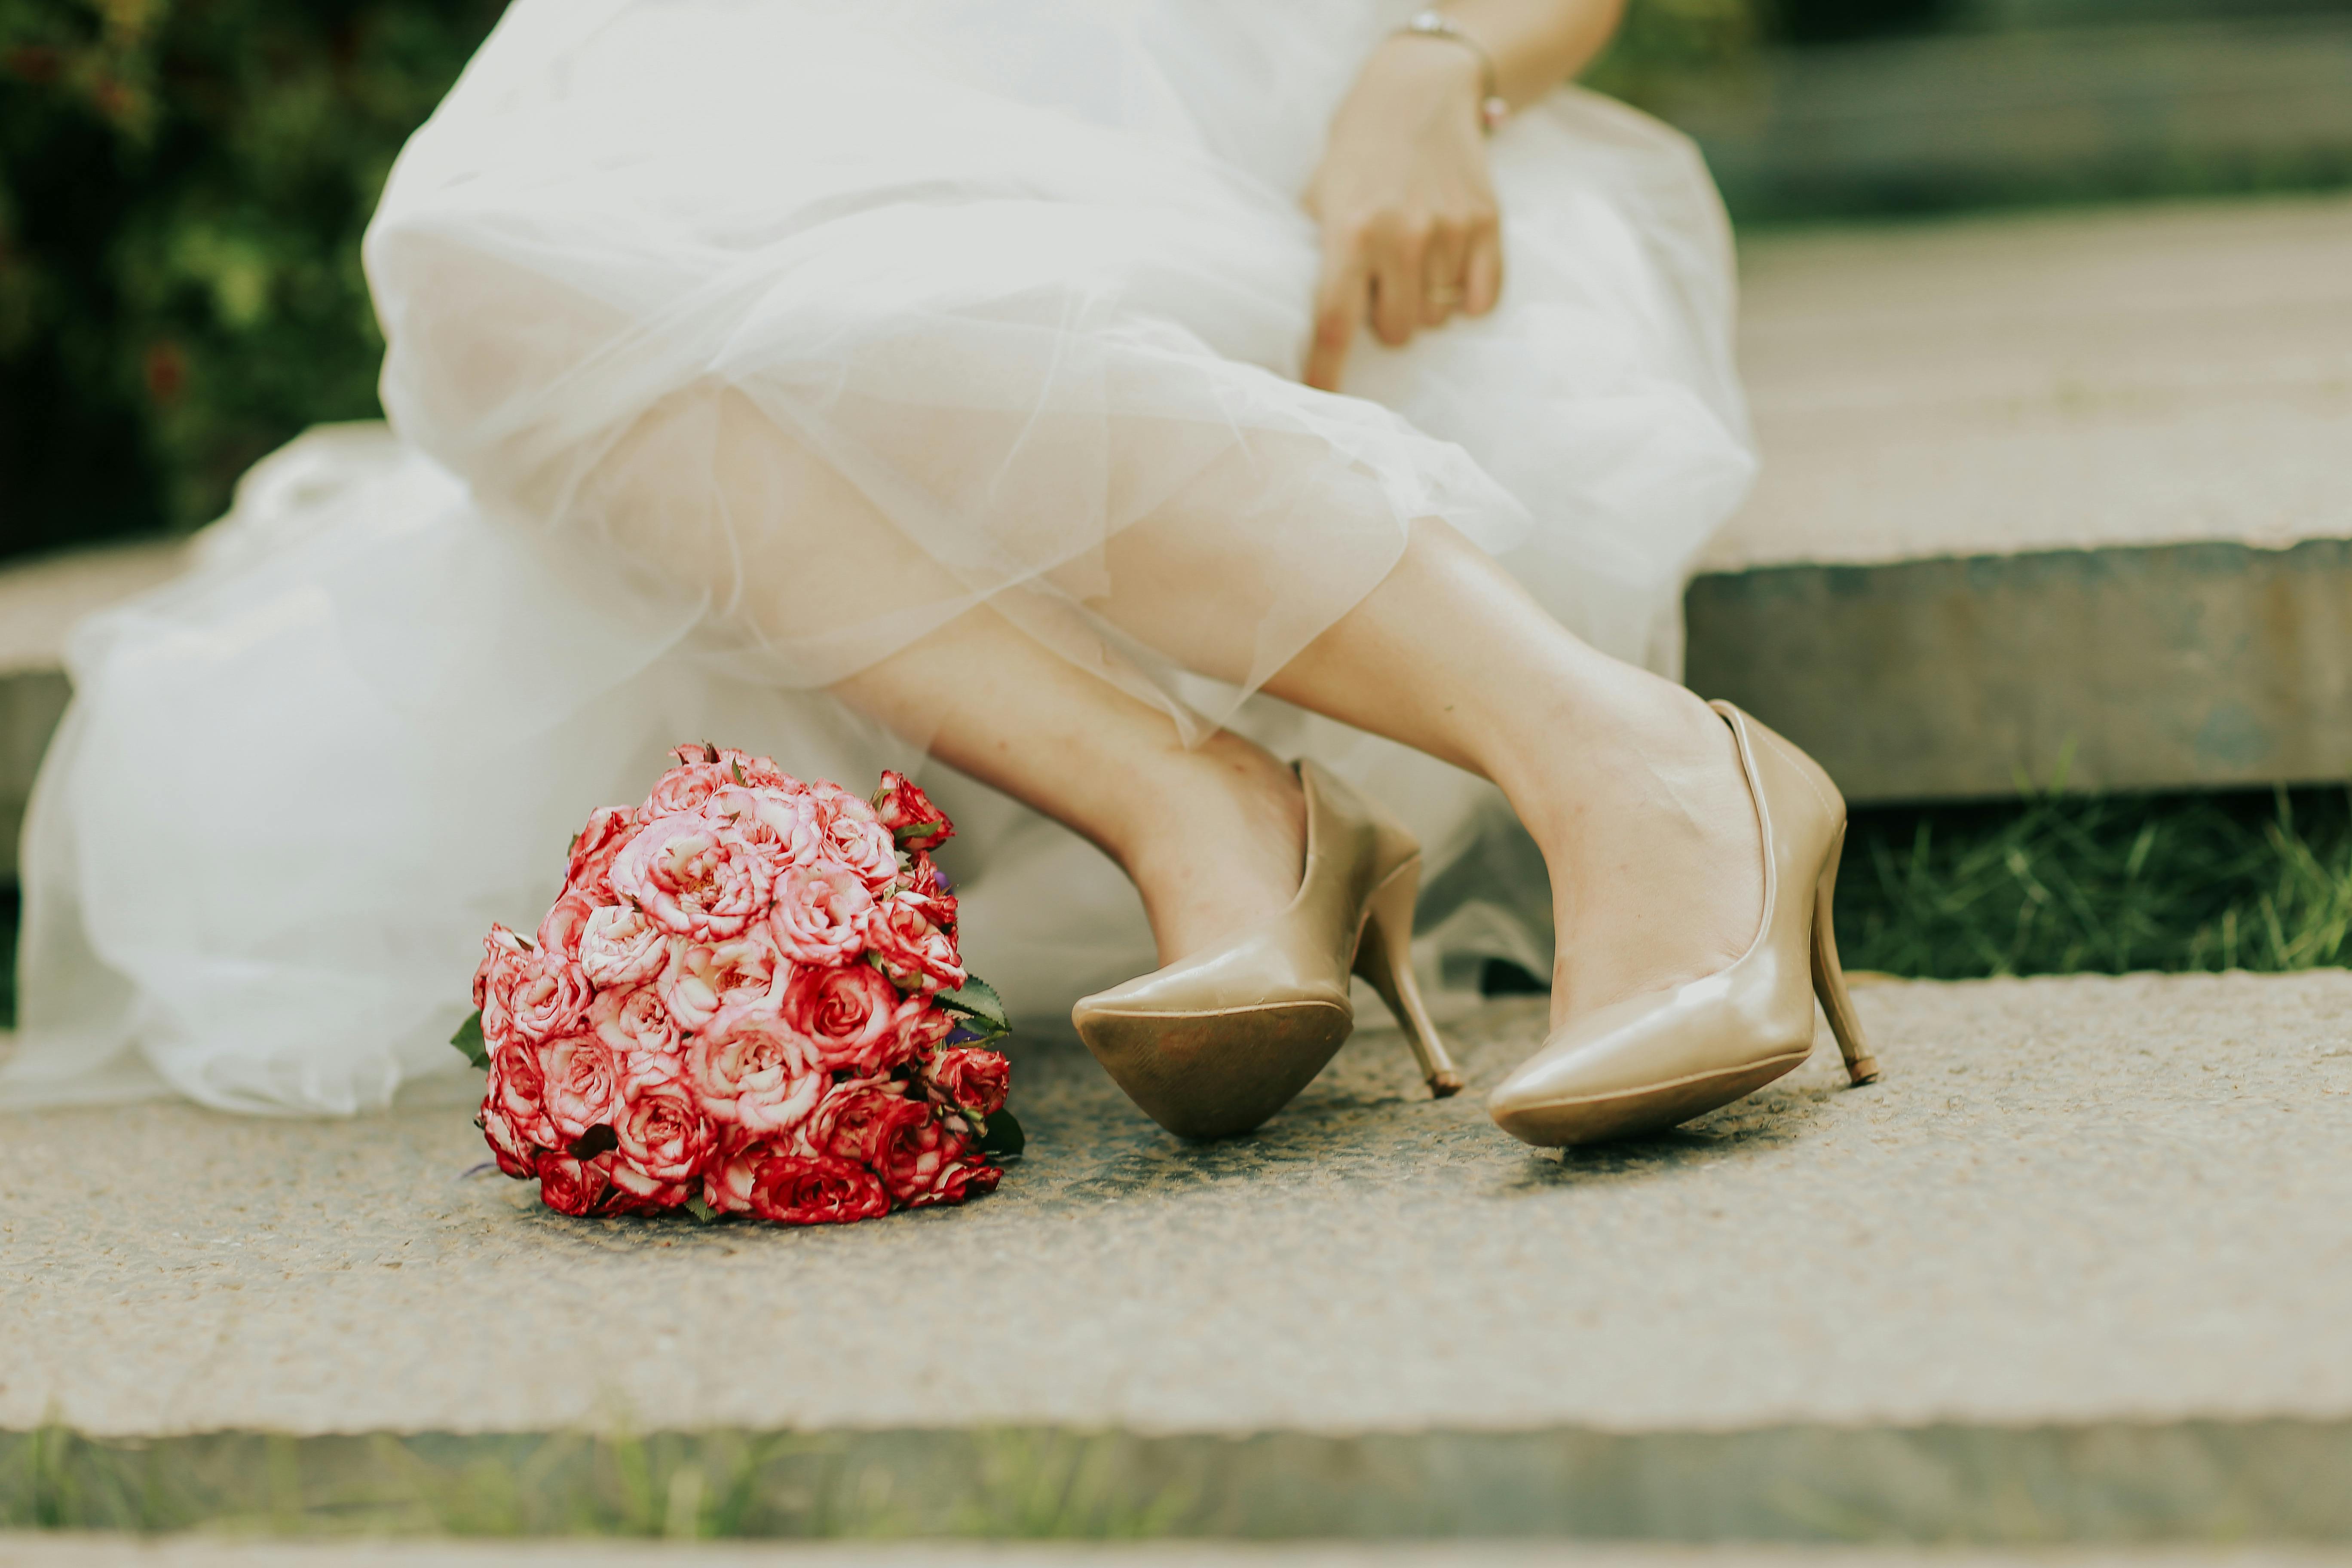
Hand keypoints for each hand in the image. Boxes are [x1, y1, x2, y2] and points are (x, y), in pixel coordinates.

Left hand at [1302, 36, 1503, 391]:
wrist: (1417, 93)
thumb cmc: (1357, 157)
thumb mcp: (1318, 199)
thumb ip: (1312, 259)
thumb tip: (1294, 328)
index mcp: (1350, 234)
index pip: (1335, 324)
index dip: (1327, 372)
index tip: (1321, 403)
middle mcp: (1402, 236)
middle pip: (1398, 333)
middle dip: (1388, 320)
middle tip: (1382, 284)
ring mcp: (1450, 231)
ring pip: (1439, 317)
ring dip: (1425, 302)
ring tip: (1414, 258)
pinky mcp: (1488, 224)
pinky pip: (1482, 300)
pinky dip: (1466, 297)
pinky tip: (1448, 266)